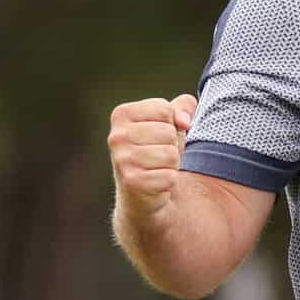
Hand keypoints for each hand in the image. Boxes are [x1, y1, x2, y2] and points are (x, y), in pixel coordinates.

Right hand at [108, 95, 197, 218]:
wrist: (143, 192)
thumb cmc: (158, 148)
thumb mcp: (171, 121)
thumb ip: (183, 106)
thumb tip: (183, 122)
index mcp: (122, 114)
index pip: (164, 109)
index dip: (172, 123)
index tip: (160, 135)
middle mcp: (116, 136)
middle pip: (169, 132)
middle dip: (173, 145)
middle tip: (160, 154)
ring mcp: (121, 159)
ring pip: (171, 154)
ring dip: (172, 163)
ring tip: (158, 167)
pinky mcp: (131, 181)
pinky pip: (169, 176)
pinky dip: (169, 180)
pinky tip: (156, 182)